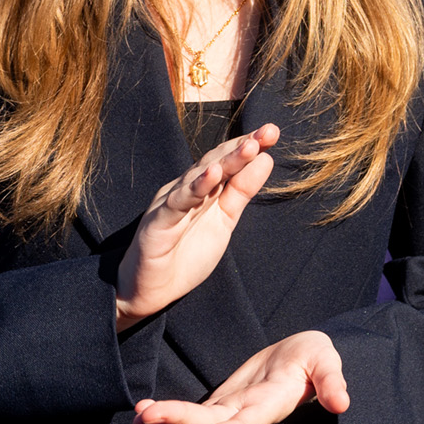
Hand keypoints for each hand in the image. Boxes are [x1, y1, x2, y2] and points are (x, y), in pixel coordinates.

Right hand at [115, 124, 279, 325]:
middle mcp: (185, 190)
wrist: (150, 293)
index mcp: (202, 188)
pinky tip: (212, 175)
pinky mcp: (157, 223)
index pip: (227, 160)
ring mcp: (169, 203)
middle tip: (269, 131)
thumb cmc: (186, 254)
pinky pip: (178, 203)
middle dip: (242, 146)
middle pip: (215, 162)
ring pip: (199, 177)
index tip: (273, 131)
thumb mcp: (224, 220)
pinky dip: (195, 188)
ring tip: (250, 147)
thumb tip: (266, 159)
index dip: (249, 145)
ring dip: (225, 161)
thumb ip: (241, 191)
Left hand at [133, 329, 348, 423]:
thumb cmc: (317, 357)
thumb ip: (332, 382)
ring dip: (165, 423)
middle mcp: (247, 414)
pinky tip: (144, 411)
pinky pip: (192, 415)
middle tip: (143, 417)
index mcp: (271, 405)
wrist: (304, 355)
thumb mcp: (328, 361)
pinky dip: (168, 415)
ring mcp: (232, 410)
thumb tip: (342, 404)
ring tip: (138, 416)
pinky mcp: (222, 403)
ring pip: (195, 423)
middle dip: (176, 423)